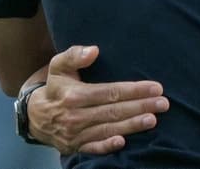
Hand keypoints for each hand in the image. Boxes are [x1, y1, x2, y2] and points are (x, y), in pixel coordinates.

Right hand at [27, 45, 168, 154]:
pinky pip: (93, 148)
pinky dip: (107, 146)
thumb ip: (74, 55)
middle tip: (163, 103)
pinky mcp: (76, 147)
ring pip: (108, 129)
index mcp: (74, 95)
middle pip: (113, 111)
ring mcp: (76, 134)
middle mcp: (75, 116)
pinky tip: (123, 142)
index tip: (156, 87)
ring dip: (132, 125)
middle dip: (140, 107)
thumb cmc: (55, 87)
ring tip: (153, 120)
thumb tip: (94, 50)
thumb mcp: (59, 66)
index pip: (110, 92)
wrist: (35, 116)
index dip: (134, 90)